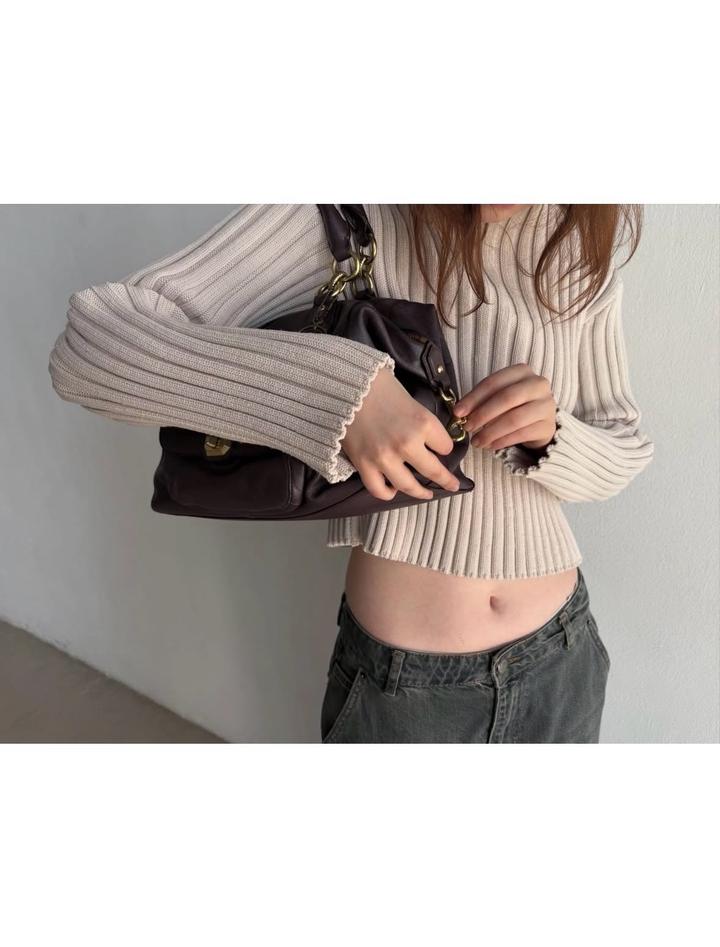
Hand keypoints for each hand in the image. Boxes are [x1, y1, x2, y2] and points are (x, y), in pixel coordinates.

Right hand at [339, 367, 461, 500]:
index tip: (442, 447)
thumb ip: (422, 422)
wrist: (344, 385)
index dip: (444, 446)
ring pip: (409, 486)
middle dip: (446, 480)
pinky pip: (379, 490)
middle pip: (434, 471)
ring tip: (426, 494)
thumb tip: (431, 438)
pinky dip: (388, 493)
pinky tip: (393, 488)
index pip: (446, 446)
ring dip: (421, 493)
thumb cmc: (378, 385)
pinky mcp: (364, 465)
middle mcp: (407, 444)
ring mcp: (385, 458)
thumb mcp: (411, 399)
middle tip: (452, 485)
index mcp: (423, 423)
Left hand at [452, 363, 557, 451]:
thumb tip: (460, 413)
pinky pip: (522, 434)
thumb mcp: (498, 397)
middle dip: (483, 414)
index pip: (494, 382)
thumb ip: (482, 401)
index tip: (458, 412)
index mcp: (522, 371)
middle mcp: (538, 385)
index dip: (474, 398)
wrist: (540, 422)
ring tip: (477, 441)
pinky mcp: (548, 426)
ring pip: (514, 418)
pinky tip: (490, 446)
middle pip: (506, 398)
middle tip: (467, 427)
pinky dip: (502, 441)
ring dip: (491, 432)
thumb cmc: (514, 406)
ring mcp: (546, 405)